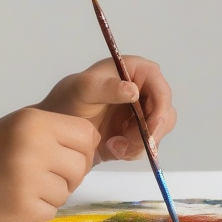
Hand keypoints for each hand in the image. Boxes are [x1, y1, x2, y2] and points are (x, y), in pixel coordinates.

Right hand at [0, 107, 99, 221]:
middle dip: (69, 174)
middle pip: (81, 164)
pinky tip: (15, 199)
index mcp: (32, 121)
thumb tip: (92, 140)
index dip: (81, 149)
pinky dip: (38, 209)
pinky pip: (52, 210)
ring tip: (24, 186)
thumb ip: (51, 130)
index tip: (65, 157)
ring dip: (52, 193)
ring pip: (68, 189)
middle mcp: (33, 144)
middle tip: (43, 176)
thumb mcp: (16, 128)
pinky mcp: (24, 205)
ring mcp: (28, 176)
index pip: (85, 134)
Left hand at [36, 56, 175, 163]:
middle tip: (128, 142)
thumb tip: (133, 90)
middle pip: (165, 112)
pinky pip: (147, 145)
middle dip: (150, 131)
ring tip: (114, 146)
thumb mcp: (82, 90)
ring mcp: (139, 112)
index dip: (161, 106)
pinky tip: (112, 148)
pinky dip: (133, 151)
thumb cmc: (66, 102)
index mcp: (132, 71)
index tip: (150, 127)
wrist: (56, 132)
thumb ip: (107, 88)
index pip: (160, 86)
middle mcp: (141, 89)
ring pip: (158, 131)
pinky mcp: (135, 133)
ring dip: (140, 143)